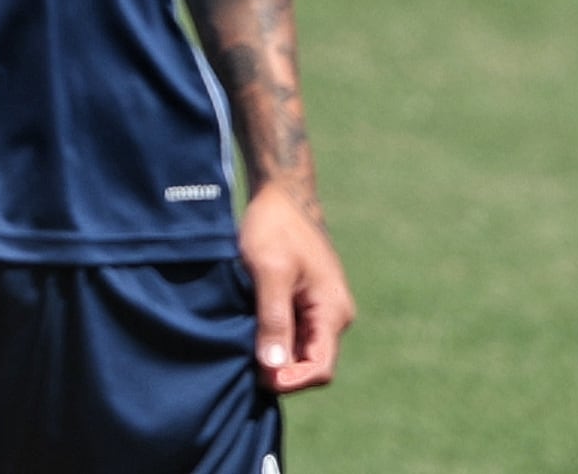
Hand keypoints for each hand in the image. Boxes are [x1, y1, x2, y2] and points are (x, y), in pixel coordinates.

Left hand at [237, 182, 353, 393]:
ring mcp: (322, 311)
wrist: (281, 196)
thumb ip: (274, 319)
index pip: (320, 369)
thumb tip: (274, 366)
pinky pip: (293, 338)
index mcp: (333, 310)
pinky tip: (250, 326)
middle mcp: (334, 315)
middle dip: (279, 369)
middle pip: (310, 366)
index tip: (257, 372)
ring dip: (274, 354)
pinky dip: (272, 340)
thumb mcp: (270, 272)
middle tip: (243, 354)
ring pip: (299, 353)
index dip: (289, 380)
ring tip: (244, 337)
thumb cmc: (275, 228)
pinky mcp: (308, 305)